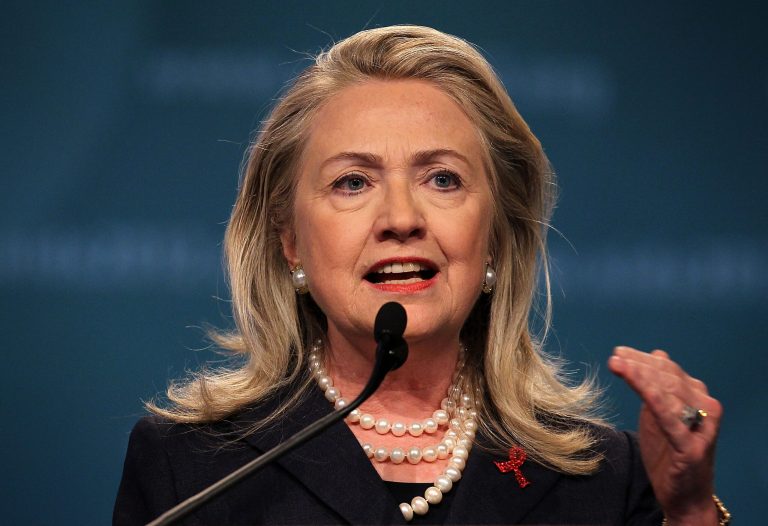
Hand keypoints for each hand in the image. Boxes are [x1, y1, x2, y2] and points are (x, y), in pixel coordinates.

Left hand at [608, 346, 721, 524]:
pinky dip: (652, 396)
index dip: (642, 359)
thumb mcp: (660, 415)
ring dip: (641, 375)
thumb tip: (658, 354)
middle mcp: (706, 407)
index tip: (618, 352)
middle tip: (614, 357)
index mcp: (698, 397)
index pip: (668, 370)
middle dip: (638, 364)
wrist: (684, 495)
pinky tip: (636, 383)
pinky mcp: (691, 447)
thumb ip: (659, 387)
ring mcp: (702, 427)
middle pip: (668, 377)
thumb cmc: (670, 453)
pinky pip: (669, 417)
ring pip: (669, 392)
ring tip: (618, 365)